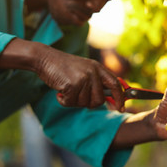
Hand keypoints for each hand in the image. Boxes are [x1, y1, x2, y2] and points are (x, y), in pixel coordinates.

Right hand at [0, 39, 124, 109]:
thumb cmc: (63, 67)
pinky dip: (63, 101)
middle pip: (99, 100)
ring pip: (84, 103)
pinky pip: (71, 103)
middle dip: (88, 103)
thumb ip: (96, 81)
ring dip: (73, 101)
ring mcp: (83, 78)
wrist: (45, 58)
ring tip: (66, 89)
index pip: (115, 84)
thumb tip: (106, 99)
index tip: (121, 108)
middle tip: (76, 95)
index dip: (120, 98)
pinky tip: (59, 91)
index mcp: (98, 68)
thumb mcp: (84, 69)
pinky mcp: (72, 85)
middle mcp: (93, 72)